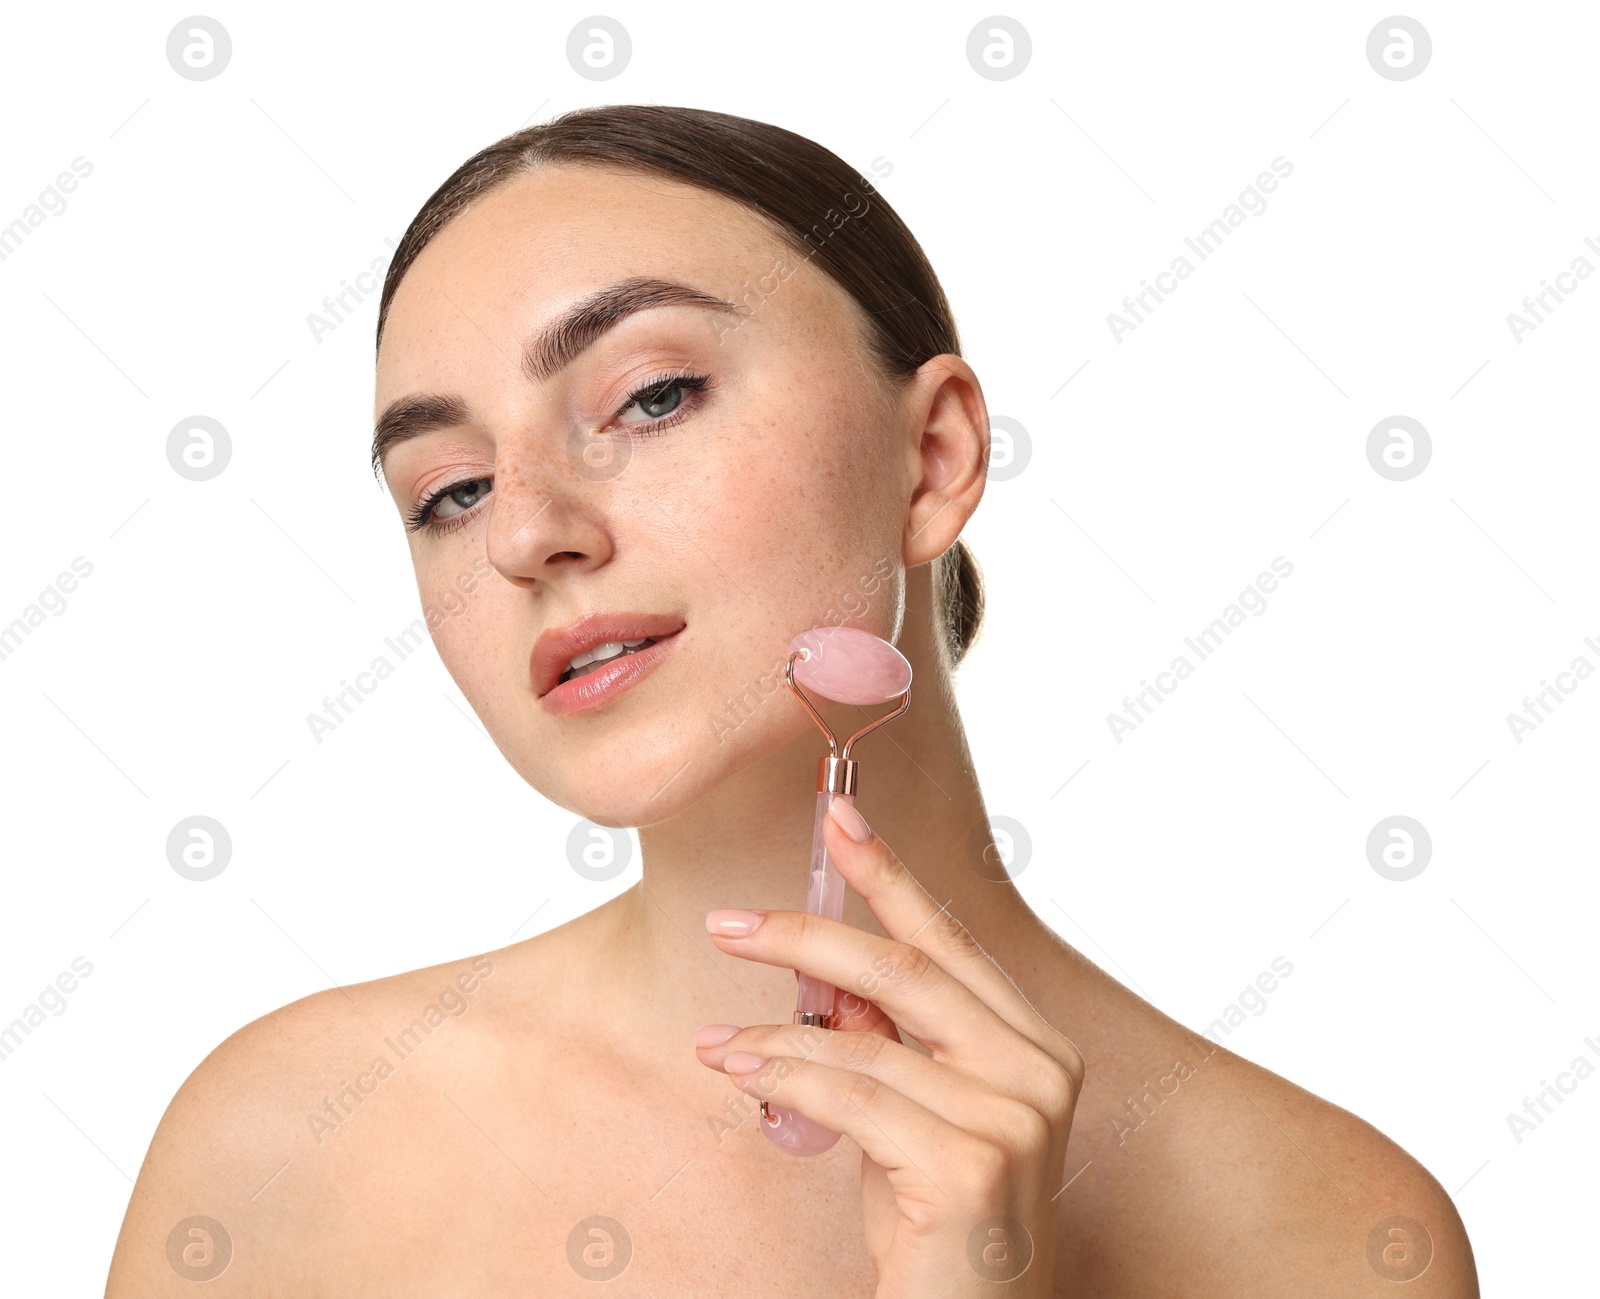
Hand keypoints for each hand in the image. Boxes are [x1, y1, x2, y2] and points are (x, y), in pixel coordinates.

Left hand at [694, 797, 1085, 1296]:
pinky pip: (851, 1095)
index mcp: (1036, 1045)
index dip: (890, 873)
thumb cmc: (939, 1233)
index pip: (952, 940)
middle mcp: (1041, 1069)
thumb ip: (887, 1044)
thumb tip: (821, 979)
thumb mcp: (911, 1119)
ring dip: (773, 1032)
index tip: (839, 814)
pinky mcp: (972, 1166)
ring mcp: (1015, 1117)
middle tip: (728, 923)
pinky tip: (738, 1068)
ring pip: (866, 1037)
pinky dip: (782, 1075)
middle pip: (906, 968)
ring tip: (714, 1041)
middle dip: (806, 935)